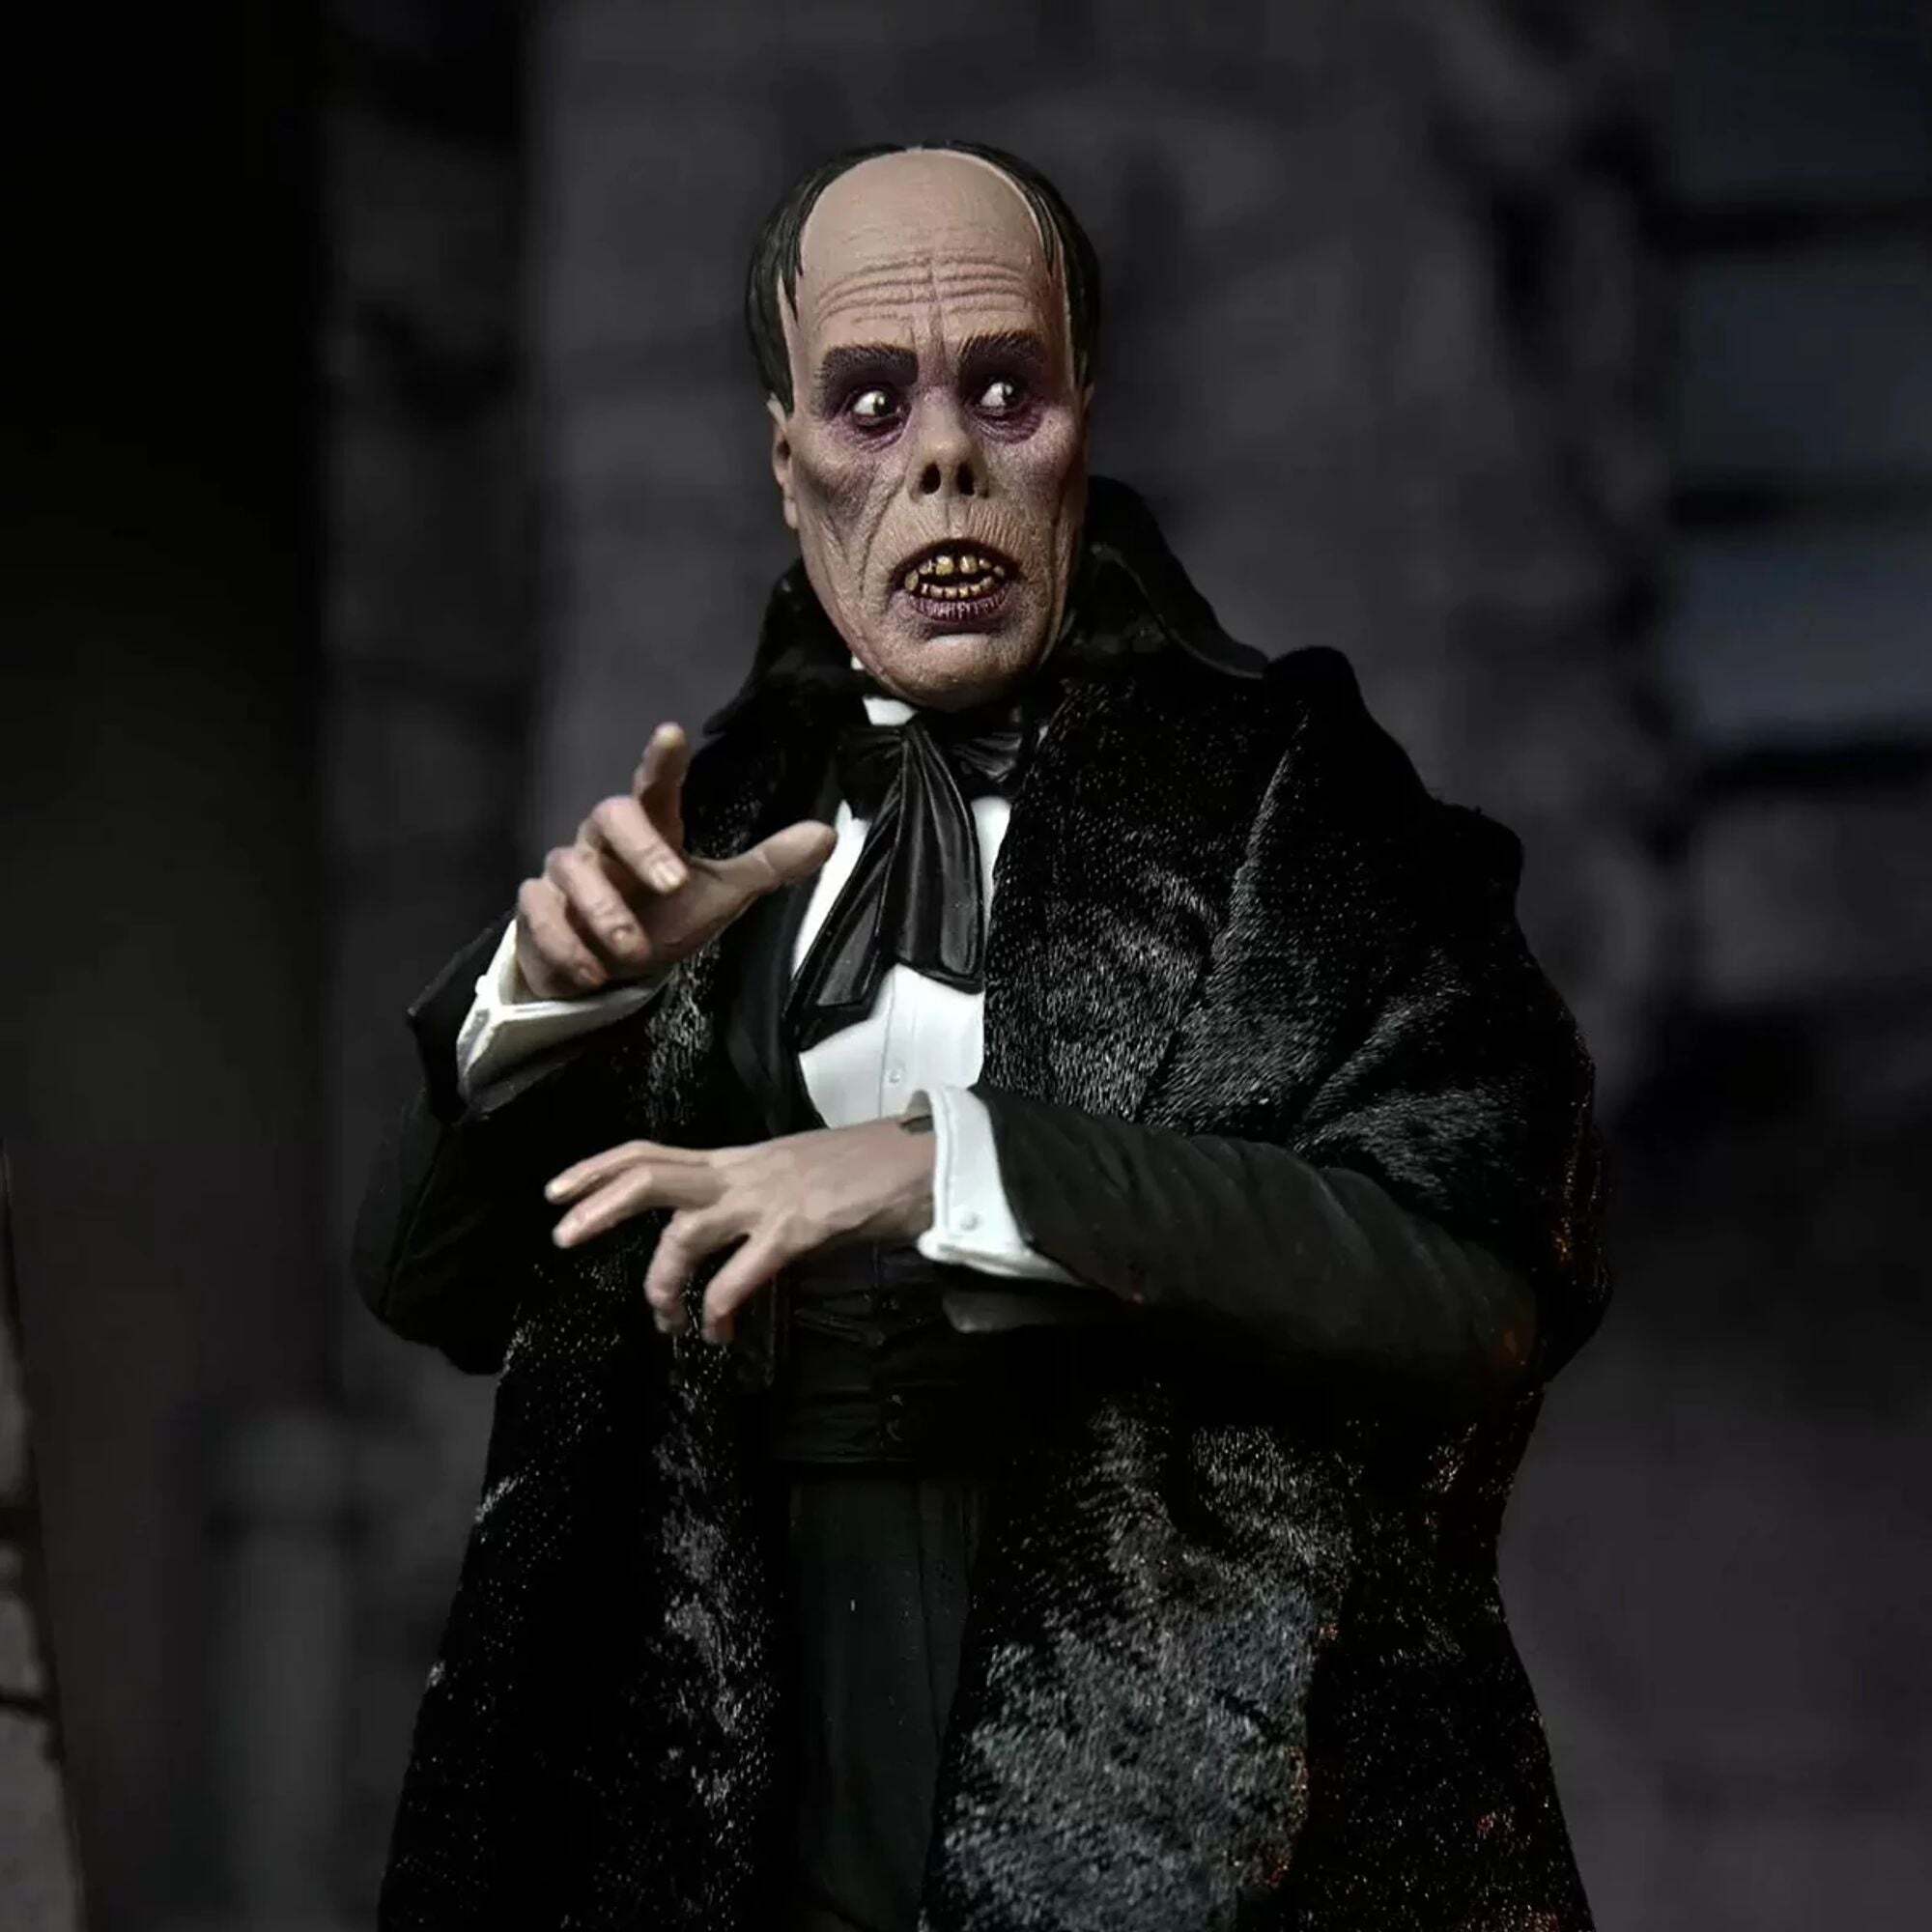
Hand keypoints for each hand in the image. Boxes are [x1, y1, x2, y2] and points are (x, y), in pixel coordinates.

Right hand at [514, 721, 836, 999]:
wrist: (604, 970)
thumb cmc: (662, 918)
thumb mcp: (721, 895)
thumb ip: (767, 865)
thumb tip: (827, 835)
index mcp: (650, 830)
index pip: (655, 785)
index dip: (662, 760)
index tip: (672, 732)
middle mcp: (603, 842)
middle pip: (610, 815)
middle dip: (641, 849)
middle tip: (673, 885)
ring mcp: (566, 874)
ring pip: (571, 869)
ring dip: (604, 912)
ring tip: (633, 950)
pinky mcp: (537, 909)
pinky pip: (540, 915)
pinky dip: (566, 943)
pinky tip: (591, 970)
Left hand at [544, 1113, 937, 1341]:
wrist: (927, 1158)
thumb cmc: (873, 1171)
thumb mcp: (800, 1179)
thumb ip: (760, 1203)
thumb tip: (737, 1242)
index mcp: (741, 1161)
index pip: (653, 1152)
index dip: (599, 1168)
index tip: (558, 1191)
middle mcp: (744, 1173)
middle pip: (650, 1175)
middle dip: (598, 1206)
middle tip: (562, 1237)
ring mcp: (768, 1199)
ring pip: (685, 1231)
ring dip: (660, 1278)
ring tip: (660, 1317)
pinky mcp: (798, 1228)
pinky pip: (740, 1272)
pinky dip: (720, 1306)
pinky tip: (719, 1330)